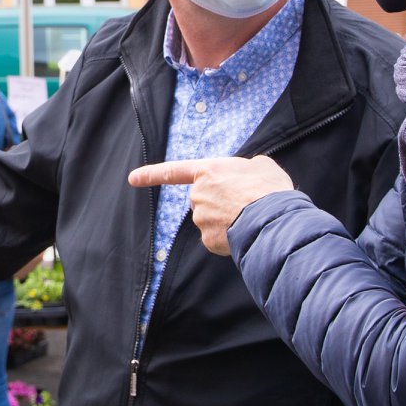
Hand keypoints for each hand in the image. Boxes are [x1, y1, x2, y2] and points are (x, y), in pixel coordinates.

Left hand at [127, 156, 293, 255]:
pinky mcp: (208, 240)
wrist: (273, 218)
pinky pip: (217, 239)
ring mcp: (201, 219)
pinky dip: (229, 238)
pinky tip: (245, 232)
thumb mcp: (260, 165)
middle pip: (202, 200)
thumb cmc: (269, 188)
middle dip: (218, 203)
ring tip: (250, 217)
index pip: (174, 171)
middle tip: (244, 203)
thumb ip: (244, 169)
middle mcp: (198, 194)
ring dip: (226, 220)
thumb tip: (246, 178)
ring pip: (210, 221)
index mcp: (208, 170)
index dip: (151, 174)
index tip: (132, 178)